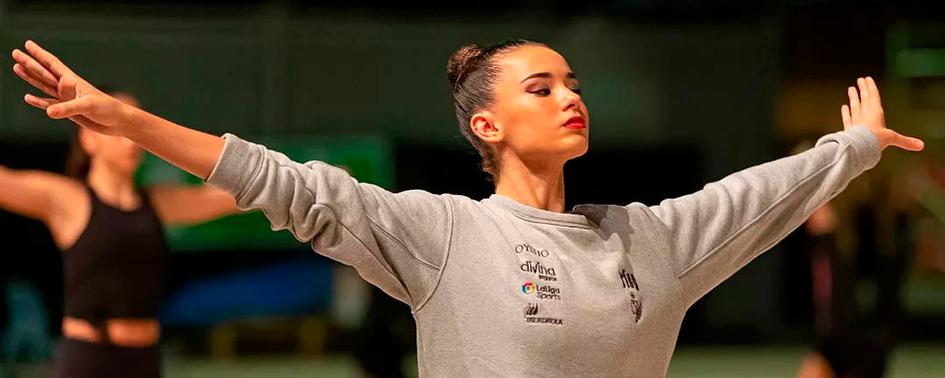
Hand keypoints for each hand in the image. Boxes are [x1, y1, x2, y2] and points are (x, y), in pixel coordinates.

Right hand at [12, 40, 129, 135]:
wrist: (117, 122)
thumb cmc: (107, 110)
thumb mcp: (87, 106)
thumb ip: (67, 109)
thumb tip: (48, 112)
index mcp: (73, 81)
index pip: (52, 64)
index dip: (40, 54)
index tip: (28, 44)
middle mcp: (67, 88)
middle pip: (44, 72)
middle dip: (30, 63)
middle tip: (14, 52)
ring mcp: (66, 99)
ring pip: (44, 86)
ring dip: (30, 78)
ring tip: (16, 68)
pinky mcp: (67, 112)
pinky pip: (49, 104)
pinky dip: (38, 101)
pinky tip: (28, 97)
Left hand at [842, 76, 923, 150]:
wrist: (857, 148)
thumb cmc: (874, 140)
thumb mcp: (892, 138)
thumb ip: (905, 141)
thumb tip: (920, 146)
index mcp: (876, 112)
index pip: (873, 96)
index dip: (871, 87)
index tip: (867, 79)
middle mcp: (864, 114)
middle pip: (864, 98)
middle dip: (862, 89)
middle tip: (859, 80)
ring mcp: (855, 120)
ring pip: (854, 106)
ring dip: (853, 97)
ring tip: (850, 89)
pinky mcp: (848, 128)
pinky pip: (847, 118)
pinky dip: (845, 112)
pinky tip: (843, 107)